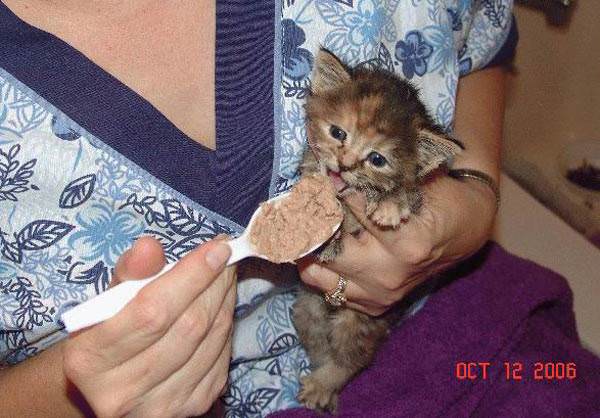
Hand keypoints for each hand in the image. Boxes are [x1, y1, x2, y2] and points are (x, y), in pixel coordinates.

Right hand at [62, 236, 235, 417]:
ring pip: (211, 340)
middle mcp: (122, 393)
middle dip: (214, 283)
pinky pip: (222, 357)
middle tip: (224, 254)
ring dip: (225, 300)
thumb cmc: (108, 331)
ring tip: (224, 275)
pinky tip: (221, 304)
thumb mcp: (107, 300)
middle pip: (189, 326)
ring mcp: (160, 406)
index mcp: (90, 360)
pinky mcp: (191, 409)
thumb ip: (128, 273)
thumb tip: (150, 247)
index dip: (191, 276)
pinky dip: (226, 325)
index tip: (217, 247)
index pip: (153, 312)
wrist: (111, 384)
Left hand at [298, 175, 496, 315]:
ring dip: (305, 253)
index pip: (347, 210)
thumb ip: (373, 182)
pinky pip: (332, 293)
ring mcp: (382, 294)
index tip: (310, 180)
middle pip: (327, 250)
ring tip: (297, 232)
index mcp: (404, 242)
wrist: (466, 229)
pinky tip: (316, 252)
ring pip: (321, 277)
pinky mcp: (377, 305)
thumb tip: (329, 174)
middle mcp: (390, 273)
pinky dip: (321, 273)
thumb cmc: (440, 199)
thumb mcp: (412, 182)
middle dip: (306, 226)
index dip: (325, 190)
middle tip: (292, 208)